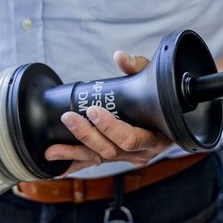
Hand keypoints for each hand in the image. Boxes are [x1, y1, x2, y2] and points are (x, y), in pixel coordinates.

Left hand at [44, 51, 172, 174]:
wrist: (169, 117)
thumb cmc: (161, 99)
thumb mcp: (154, 80)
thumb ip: (138, 67)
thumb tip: (120, 57)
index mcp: (156, 136)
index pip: (131, 138)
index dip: (110, 127)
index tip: (92, 110)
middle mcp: (143, 151)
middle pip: (112, 150)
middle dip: (87, 135)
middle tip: (69, 119)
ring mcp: (129, 158)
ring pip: (100, 158)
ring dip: (75, 153)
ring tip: (53, 150)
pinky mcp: (116, 158)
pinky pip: (94, 163)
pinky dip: (75, 164)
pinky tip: (58, 164)